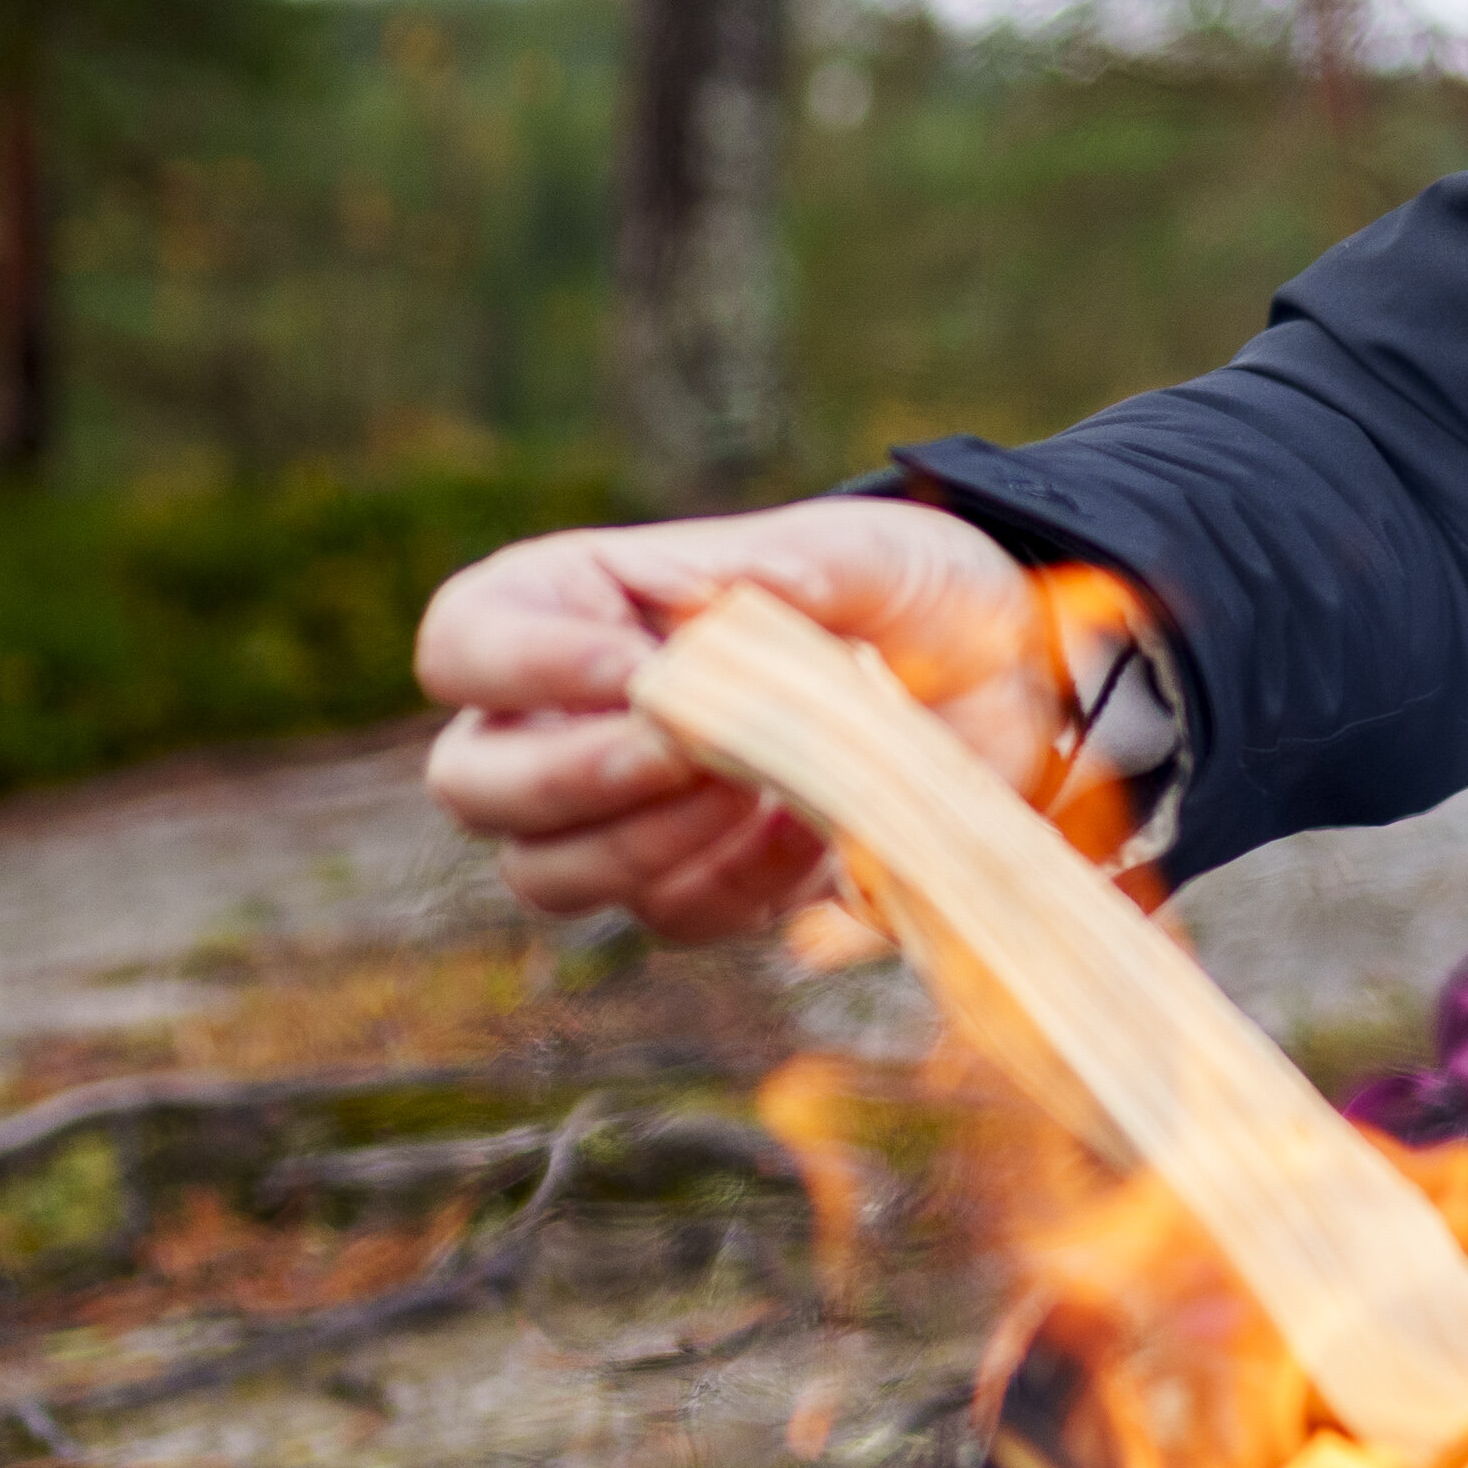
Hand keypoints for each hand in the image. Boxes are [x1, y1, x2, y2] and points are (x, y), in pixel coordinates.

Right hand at [417, 497, 1057, 937]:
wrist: (1002, 677)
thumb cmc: (910, 588)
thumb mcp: (877, 552)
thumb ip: (802, 566)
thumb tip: (737, 595)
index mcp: (581, 606)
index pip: (464, 642)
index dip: (520, 668)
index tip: (636, 671)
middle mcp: (573, 718)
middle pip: (475, 783)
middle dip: (573, 779)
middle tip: (689, 750)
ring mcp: (627, 814)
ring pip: (550, 872)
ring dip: (647, 842)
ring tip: (758, 787)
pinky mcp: (704, 883)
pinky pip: (671, 914)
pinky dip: (736, 884)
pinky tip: (812, 831)